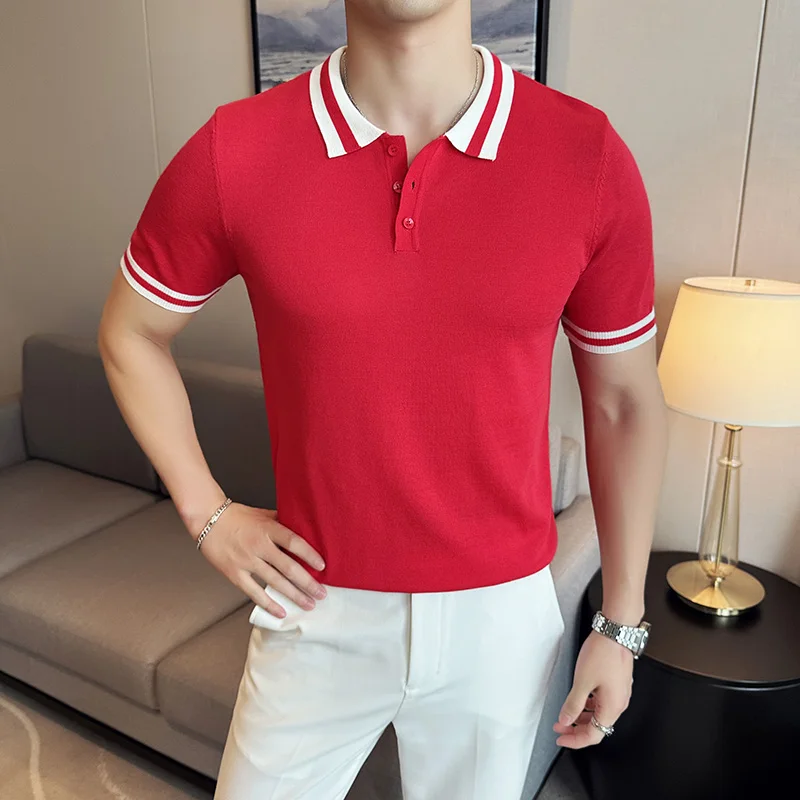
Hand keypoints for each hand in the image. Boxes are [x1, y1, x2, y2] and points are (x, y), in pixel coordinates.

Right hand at [196, 502, 327, 619]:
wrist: (207, 519)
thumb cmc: (237, 516)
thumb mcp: (263, 514)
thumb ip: (282, 522)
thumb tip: (304, 529)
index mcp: (268, 529)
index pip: (294, 543)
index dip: (310, 555)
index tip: (322, 566)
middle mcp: (259, 546)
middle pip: (288, 567)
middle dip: (307, 583)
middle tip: (321, 593)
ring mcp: (246, 561)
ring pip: (275, 582)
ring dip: (294, 595)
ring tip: (309, 604)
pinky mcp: (234, 573)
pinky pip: (254, 592)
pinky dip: (269, 604)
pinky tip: (281, 612)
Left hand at [553, 630, 633, 747]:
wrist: (615, 632)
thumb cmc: (602, 653)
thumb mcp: (582, 681)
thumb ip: (573, 704)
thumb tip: (566, 720)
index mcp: (613, 707)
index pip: (594, 735)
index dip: (575, 740)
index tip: (561, 738)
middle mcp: (619, 704)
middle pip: (597, 727)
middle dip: (576, 729)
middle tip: (559, 726)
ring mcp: (619, 694)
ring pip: (599, 714)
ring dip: (582, 717)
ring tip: (566, 713)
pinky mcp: (617, 684)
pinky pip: (602, 702)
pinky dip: (589, 705)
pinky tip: (579, 699)